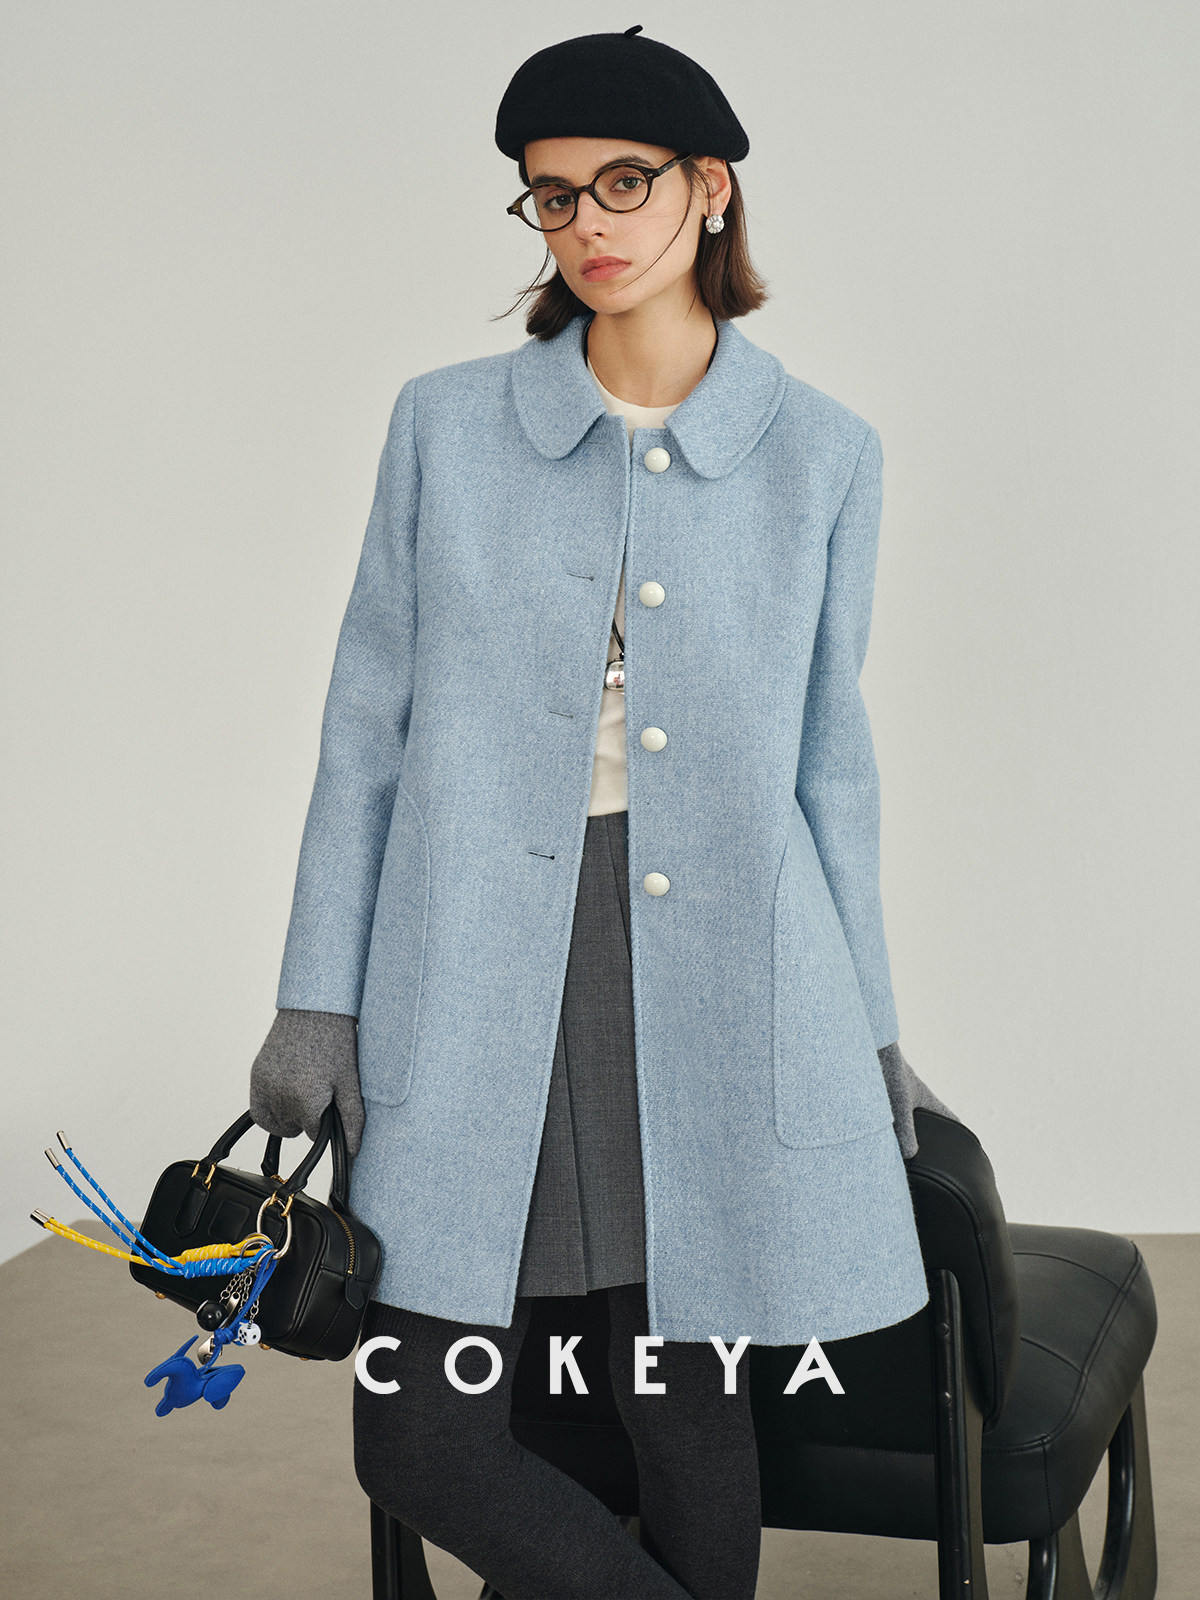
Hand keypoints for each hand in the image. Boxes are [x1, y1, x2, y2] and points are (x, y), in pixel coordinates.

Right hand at [249, 1008, 364, 1157]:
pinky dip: (271, 1109)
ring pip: (275, 1123)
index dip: (326, 1121)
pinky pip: (259, 1110)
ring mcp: (264, 1083)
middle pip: (294, 1129)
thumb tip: (354, 1152)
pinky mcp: (255, 1074)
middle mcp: (279, 1093)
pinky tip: (287, 1095)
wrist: (315, 1009)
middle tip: (321, 1091)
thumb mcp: (350, 1082)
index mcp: (305, 1097)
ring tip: (305, 1093)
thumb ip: (352, 1121)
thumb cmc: (337, 1042)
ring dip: (289, 1117)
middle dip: (308, 1117)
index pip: (314, 1133)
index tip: (331, 1101)